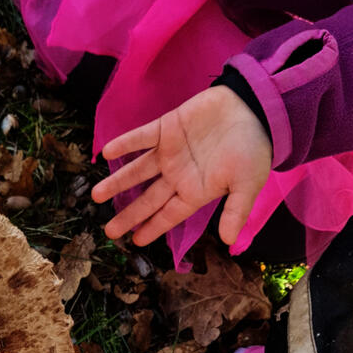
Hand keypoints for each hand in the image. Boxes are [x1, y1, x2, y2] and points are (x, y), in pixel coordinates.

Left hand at [92, 86, 271, 246]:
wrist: (256, 108)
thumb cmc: (254, 149)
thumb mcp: (248, 184)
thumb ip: (236, 212)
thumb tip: (229, 243)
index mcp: (196, 191)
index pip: (169, 215)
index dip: (152, 228)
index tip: (135, 242)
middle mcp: (178, 175)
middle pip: (148, 199)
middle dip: (128, 215)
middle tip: (108, 232)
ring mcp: (170, 152)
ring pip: (138, 171)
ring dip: (118, 182)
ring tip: (95, 195)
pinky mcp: (167, 127)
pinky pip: (141, 138)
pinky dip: (124, 144)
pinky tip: (106, 153)